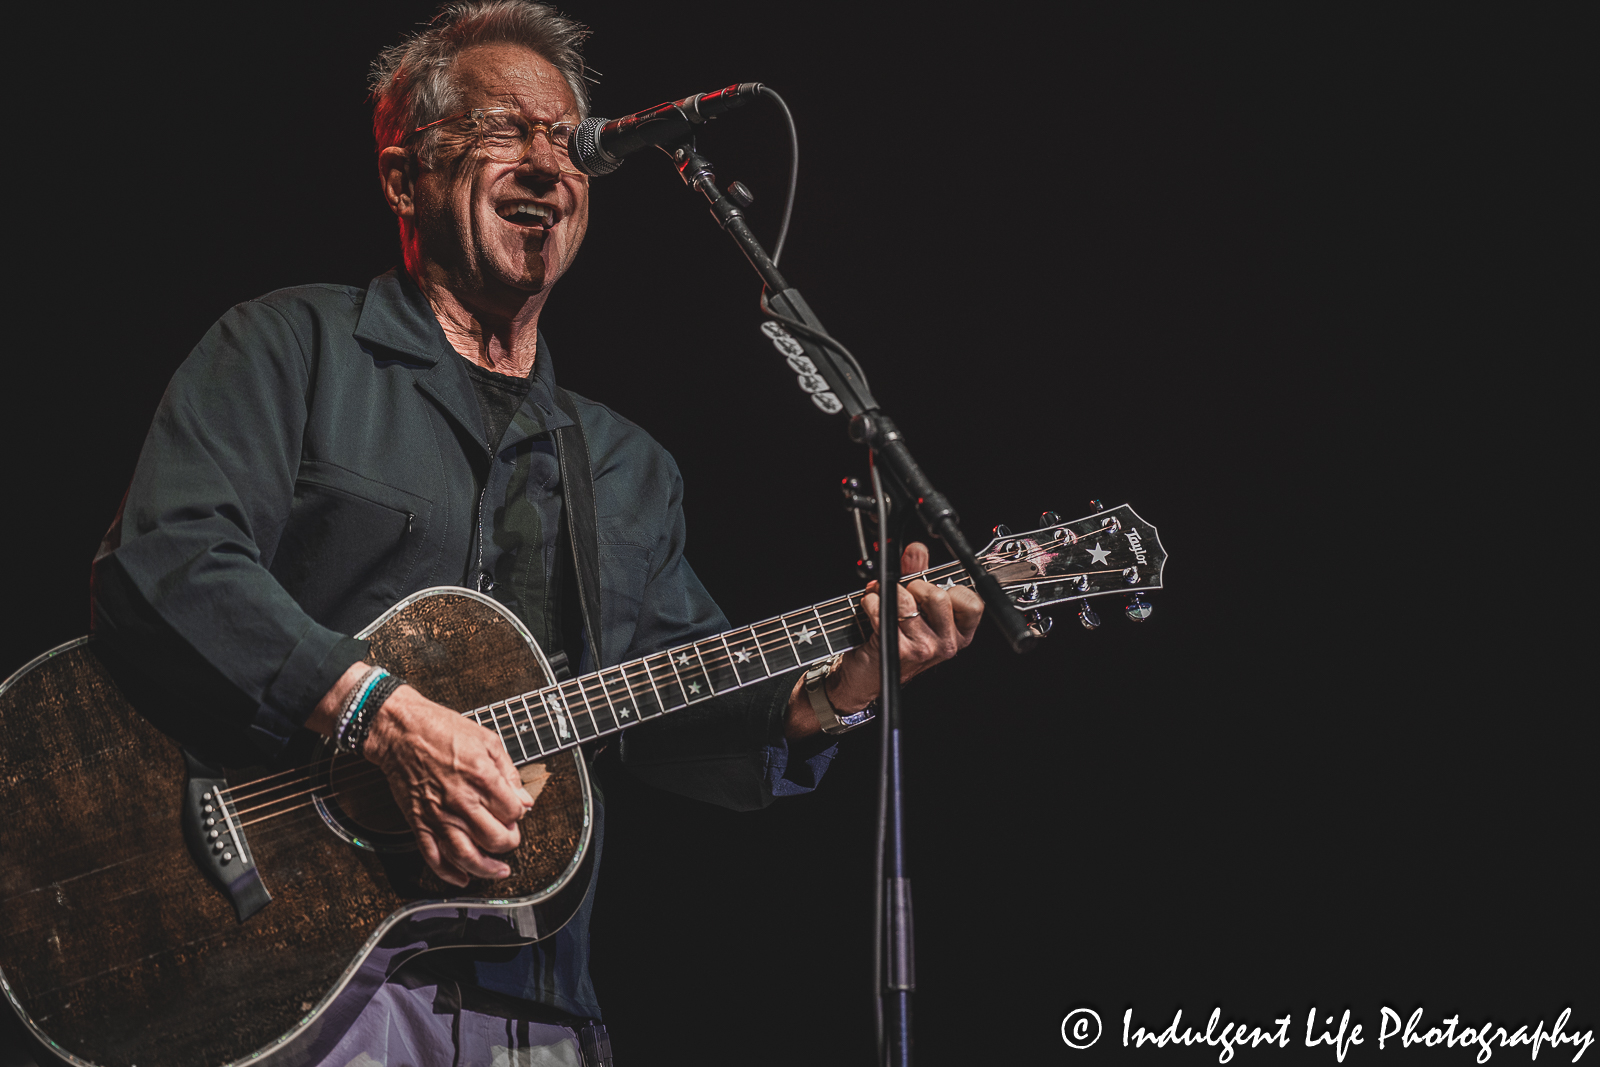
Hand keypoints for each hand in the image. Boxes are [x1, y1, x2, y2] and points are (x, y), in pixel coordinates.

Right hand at [357, 682, 533, 885]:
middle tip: (510, 838)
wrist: (401, 730)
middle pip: (495, 839)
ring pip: (467, 856)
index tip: (515, 811)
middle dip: (509, 843)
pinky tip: (462, 877)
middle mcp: (462, 801)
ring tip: (499, 871)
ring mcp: (439, 815)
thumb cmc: (441, 729)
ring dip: (486, 869)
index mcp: (482, 778)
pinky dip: (449, 873)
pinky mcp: (419, 822)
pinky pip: (434, 856)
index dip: (518, 814)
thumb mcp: (487, 740)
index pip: (513, 812)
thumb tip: (524, 799)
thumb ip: (509, 773)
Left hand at [785, 542, 983, 737]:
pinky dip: (871, 602)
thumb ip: (919, 572)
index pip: (972, 601)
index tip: (932, 589)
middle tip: (903, 594)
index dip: (950, 588)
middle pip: (937, 596)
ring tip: (881, 598)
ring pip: (908, 600)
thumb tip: (917, 549)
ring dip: (887, 592)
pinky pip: (884, 610)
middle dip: (913, 586)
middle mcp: (947, 644)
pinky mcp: (899, 650)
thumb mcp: (915, 604)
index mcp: (960, 633)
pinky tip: (870, 608)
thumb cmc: (896, 639)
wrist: (867, 675)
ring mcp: (924, 649)